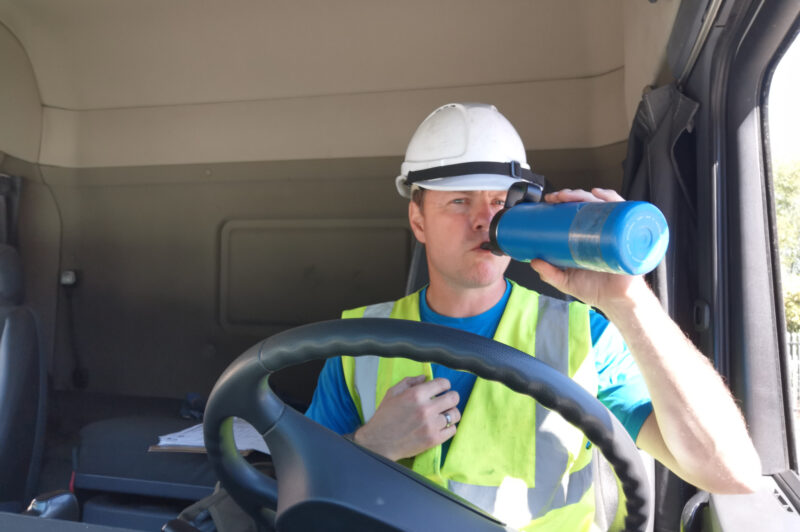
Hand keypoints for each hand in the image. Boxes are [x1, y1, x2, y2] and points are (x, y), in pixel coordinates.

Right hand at [353, 375, 460, 460]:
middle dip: (451, 397)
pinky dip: (449, 427)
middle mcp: (426, 409)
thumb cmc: (384, 417)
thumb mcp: (392, 393)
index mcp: (416, 395)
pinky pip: (452, 430)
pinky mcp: (433, 440)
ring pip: (455, 414)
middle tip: (446, 400)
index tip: (442, 388)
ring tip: (444, 414)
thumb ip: (409, 382)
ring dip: (451, 412)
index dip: (444, 384)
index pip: (443, 383)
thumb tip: (424, 378)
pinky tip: (441, 426)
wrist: (378, 442)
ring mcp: (431, 425)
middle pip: (454, 397)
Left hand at [529, 188, 650, 312]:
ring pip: (604, 204)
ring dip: (589, 195)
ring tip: (574, 196)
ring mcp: (615, 231)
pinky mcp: (628, 236)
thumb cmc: (595, 290)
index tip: (550, 200)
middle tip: (558, 197)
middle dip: (572, 194)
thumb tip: (534, 261)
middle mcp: (601, 230)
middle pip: (589, 204)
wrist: (616, 302)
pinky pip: (627, 214)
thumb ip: (550, 273)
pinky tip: (602, 197)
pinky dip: (616, 201)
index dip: (563, 201)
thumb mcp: (566, 281)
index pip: (576, 211)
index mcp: (586, 236)